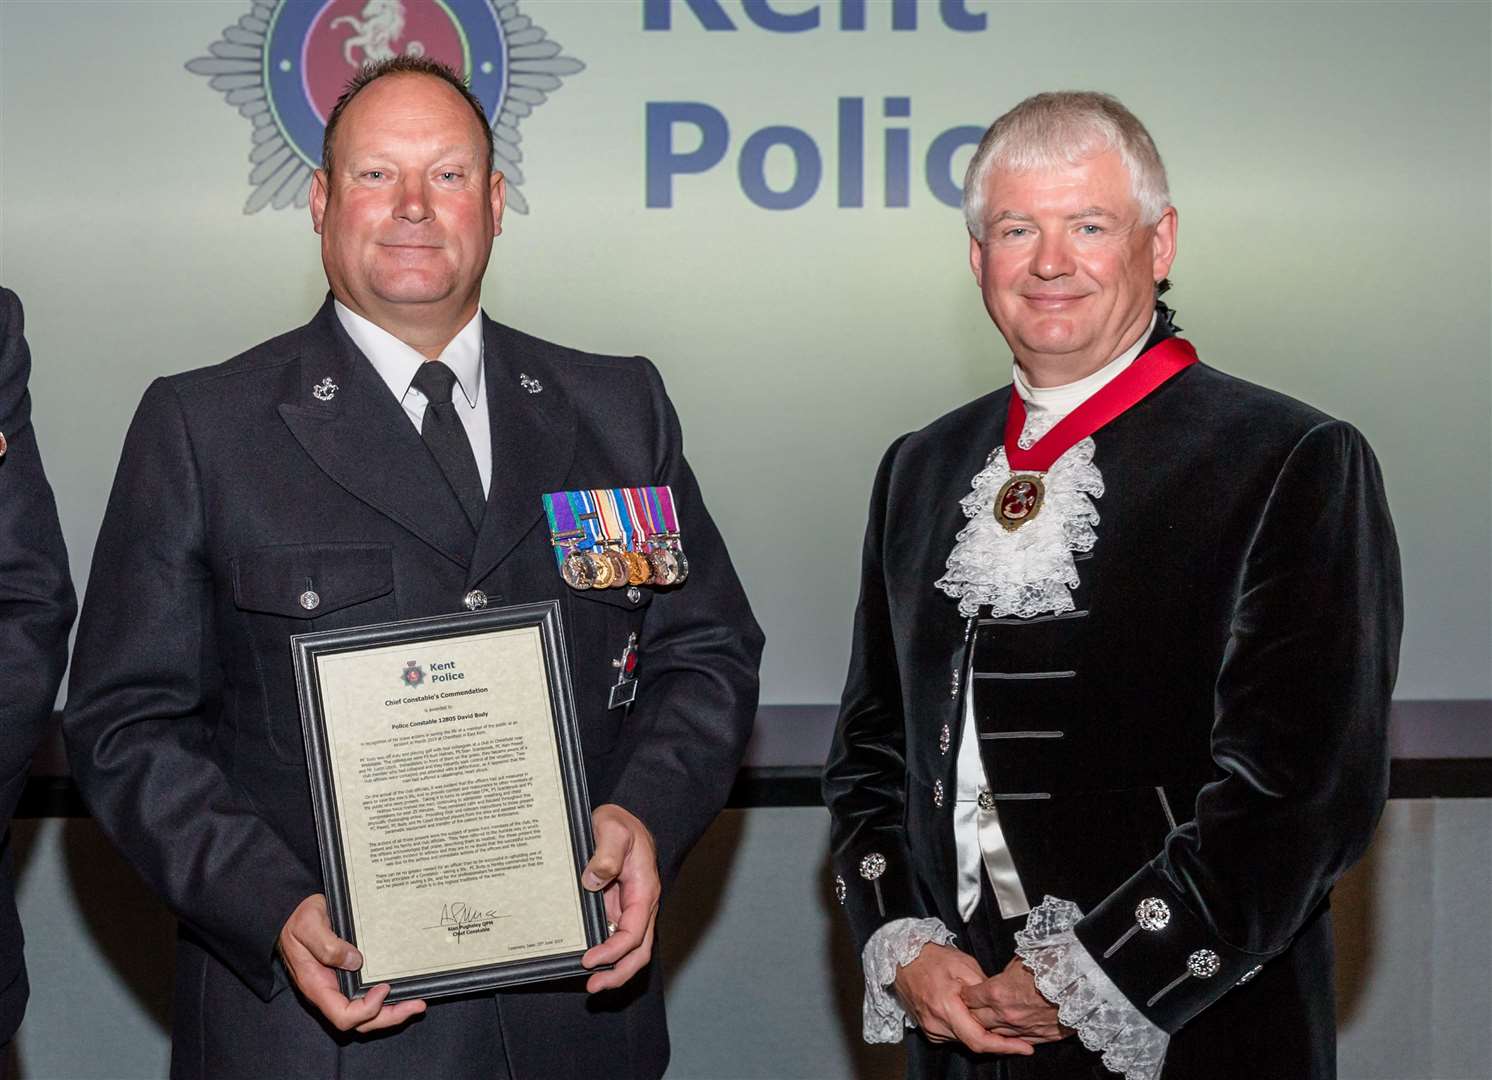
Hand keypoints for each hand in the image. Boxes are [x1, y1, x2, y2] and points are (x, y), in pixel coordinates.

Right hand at [278, 894, 426, 1032]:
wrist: (293, 915)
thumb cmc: (298, 920)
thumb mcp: (308, 926)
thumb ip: (327, 945)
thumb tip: (354, 960)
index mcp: (317, 986)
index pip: (342, 1015)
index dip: (366, 1009)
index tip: (384, 987)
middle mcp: (330, 992)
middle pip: (360, 1021)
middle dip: (390, 1017)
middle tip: (417, 1004)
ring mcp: (340, 987)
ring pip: (367, 1014)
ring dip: (393, 1012)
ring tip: (417, 1002)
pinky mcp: (350, 978)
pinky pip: (368, 997)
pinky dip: (388, 999)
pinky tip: (404, 989)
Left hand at [579, 803, 660, 992]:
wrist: (622, 819)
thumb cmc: (621, 823)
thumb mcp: (613, 830)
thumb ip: (606, 854)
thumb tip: (593, 881)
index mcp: (644, 890)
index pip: (634, 932)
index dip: (613, 950)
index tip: (590, 959)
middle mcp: (641, 904)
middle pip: (639, 950)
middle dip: (619, 972)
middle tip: (594, 986)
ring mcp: (630, 908)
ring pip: (630, 949)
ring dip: (614, 968)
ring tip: (592, 982)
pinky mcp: (618, 908)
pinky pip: (616, 937)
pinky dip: (606, 952)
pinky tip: (588, 958)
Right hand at [893, 943, 1034, 1055]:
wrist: (901, 958)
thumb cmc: (931, 958)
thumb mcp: (964, 964)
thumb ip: (984, 988)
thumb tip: (1000, 1005)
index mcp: (946, 1007)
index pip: (979, 1039)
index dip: (1005, 1047)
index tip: (1025, 1048)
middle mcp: (936, 1024)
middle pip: (974, 1043)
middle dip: (998, 1040)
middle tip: (1020, 1035)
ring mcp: (931, 1029)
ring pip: (965, 1040)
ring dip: (982, 1034)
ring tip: (995, 1019)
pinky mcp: (929, 1029)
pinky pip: (954, 1036)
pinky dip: (968, 1030)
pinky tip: (974, 1016)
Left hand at [959, 957, 1069, 1043]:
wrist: (1082, 977)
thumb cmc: (1054, 963)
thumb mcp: (1019, 960)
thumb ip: (1003, 975)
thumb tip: (999, 980)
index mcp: (997, 992)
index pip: (969, 998)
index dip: (966, 994)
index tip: (965, 991)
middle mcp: (1007, 1014)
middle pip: (977, 1019)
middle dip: (972, 1013)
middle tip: (969, 1008)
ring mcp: (1024, 1027)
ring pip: (997, 1033)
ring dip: (991, 1026)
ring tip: (989, 1019)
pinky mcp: (1043, 1036)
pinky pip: (1021, 1039)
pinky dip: (1013, 1035)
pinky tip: (1011, 1031)